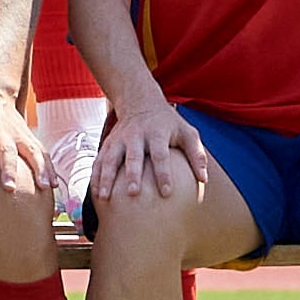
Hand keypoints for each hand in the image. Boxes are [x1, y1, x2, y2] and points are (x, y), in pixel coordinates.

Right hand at [90, 98, 212, 208]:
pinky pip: (99, 161)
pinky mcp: (107, 143)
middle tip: (132, 193)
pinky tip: (95, 193)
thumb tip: (204, 179)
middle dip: (132, 175)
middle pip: (133, 156)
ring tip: (104, 197)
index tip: (166, 193)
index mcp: (156, 133)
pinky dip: (95, 176)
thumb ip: (197, 155)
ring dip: (106, 178)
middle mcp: (135, 136)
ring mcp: (118, 139)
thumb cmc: (169, 124)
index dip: (163, 174)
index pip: (160, 155)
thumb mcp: (187, 133)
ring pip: (110, 159)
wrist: (140, 102)